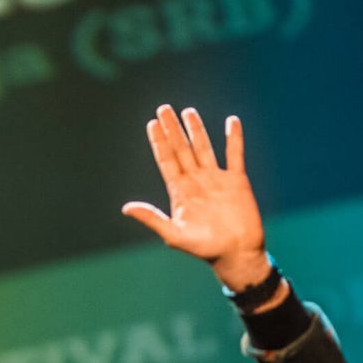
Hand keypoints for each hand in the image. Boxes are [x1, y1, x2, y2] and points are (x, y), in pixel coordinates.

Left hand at [122, 104, 273, 292]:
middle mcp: (196, 181)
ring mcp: (216, 179)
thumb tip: (126, 208)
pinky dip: (233, 139)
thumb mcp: (174, 234)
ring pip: (204, 148)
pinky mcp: (236, 181)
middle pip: (182, 149)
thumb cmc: (204, 249)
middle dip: (172, 129)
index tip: (152, 124)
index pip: (166, 161)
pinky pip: (234, 155)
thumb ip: (152, 218)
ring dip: (196, 130)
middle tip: (163, 108)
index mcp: (179, 191)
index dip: (159, 143)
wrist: (236, 254)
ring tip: (188, 111)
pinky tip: (231, 121)